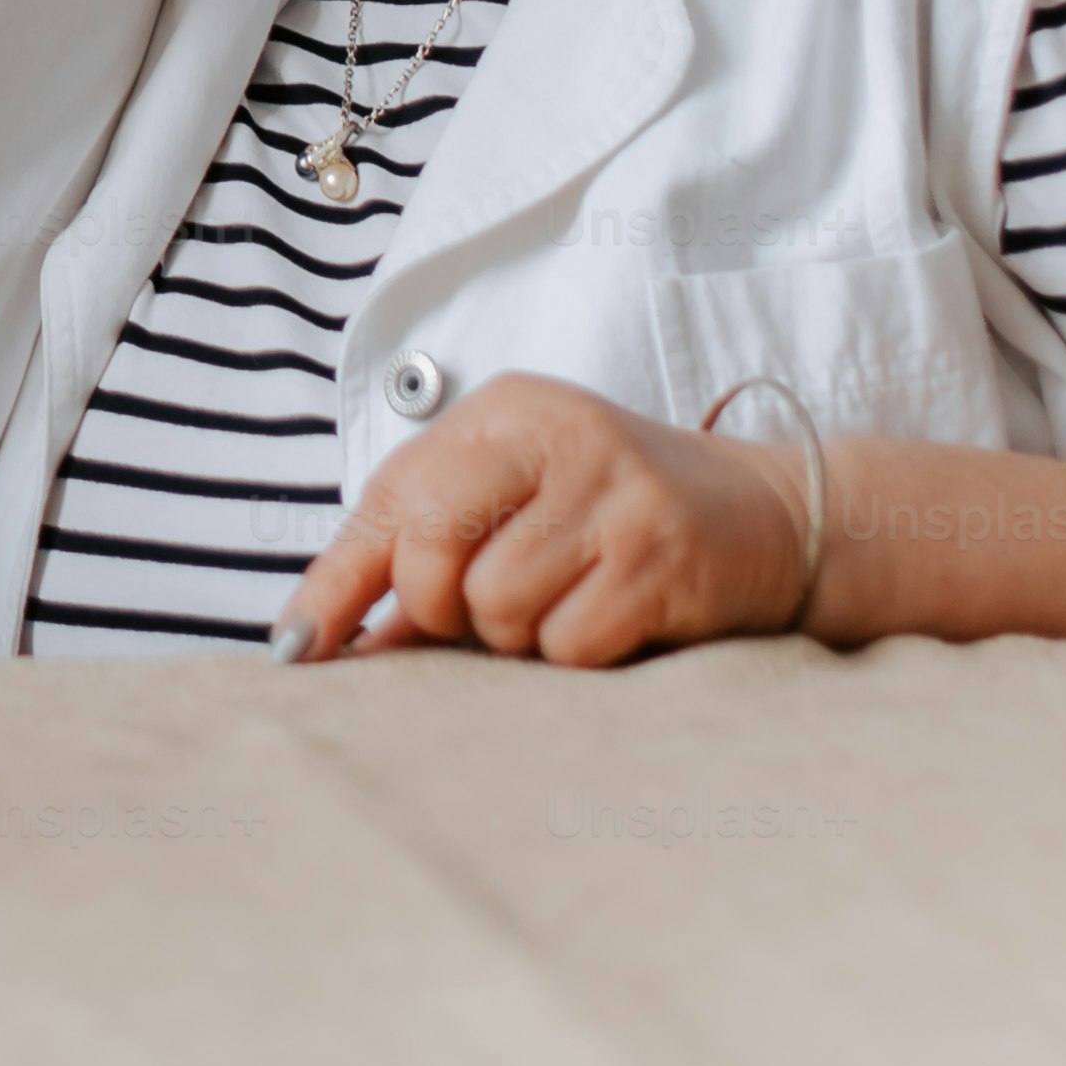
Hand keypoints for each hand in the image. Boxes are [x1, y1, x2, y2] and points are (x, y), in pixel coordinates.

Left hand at [273, 374, 805, 668]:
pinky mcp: (662, 555)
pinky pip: (568, 643)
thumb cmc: (613, 518)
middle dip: (441, 610)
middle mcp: (558, 433)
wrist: (770, 518)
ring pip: (497, 608)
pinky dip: (581, 653)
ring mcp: (615, 492)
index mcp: (504, 412)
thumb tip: (321, 644)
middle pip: (431, 549)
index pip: (391, 498)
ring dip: (522, 635)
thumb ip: (422, 554)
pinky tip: (618, 617)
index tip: (296, 652)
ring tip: (569, 601)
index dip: (336, 583)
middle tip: (485, 615)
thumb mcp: (514, 501)